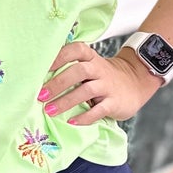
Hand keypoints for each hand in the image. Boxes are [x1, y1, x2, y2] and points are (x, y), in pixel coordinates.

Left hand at [39, 38, 161, 127]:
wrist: (134, 83)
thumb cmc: (101, 76)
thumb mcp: (89, 66)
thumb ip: (69, 67)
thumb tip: (37, 77)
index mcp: (90, 58)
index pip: (75, 50)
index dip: (59, 56)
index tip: (42, 68)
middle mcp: (99, 69)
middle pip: (79, 71)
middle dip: (58, 83)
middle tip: (41, 95)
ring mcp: (108, 86)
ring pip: (87, 90)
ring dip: (66, 101)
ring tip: (50, 111)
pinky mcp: (115, 102)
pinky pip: (99, 110)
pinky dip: (85, 117)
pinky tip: (72, 122)